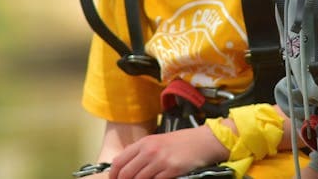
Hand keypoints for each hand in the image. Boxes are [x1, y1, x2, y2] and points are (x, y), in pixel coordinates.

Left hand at [108, 126, 226, 178]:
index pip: (119, 161)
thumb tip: (127, 165)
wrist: (204, 141)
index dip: (113, 174)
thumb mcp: (158, 141)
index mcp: (144, 143)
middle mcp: (150, 151)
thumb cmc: (182, 142)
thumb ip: (143, 152)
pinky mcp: (171, 170)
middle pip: (126, 173)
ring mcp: (160, 161)